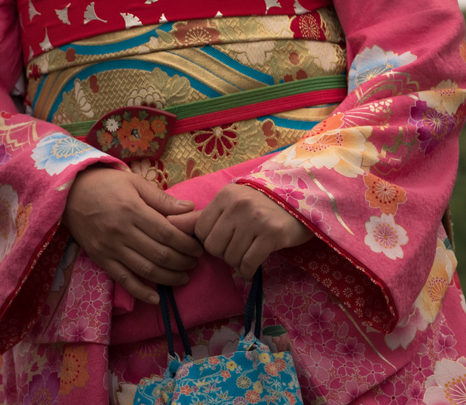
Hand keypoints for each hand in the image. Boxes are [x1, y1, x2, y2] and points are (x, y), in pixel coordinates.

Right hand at [62, 166, 202, 303]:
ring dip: (169, 278)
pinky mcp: (100, 259)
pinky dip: (141, 292)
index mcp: (132, 210)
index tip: (198, 248)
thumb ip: (161, 198)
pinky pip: (123, 280)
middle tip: (195, 263)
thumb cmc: (105, 184)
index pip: (167, 233)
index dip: (186, 244)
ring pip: (145, 270)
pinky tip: (156, 298)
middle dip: (182, 262)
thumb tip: (189, 209)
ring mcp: (110, 248)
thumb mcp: (134, 182)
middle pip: (160, 254)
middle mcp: (121, 231)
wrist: (69, 193)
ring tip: (184, 278)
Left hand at [168, 183, 310, 278]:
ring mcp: (256, 219)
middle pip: (214, 246)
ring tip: (247, 253)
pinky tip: (252, 265)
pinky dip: (247, 270)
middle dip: (222, 253)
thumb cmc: (260, 205)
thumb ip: (198, 216)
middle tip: (236, 248)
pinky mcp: (272, 234)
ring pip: (230, 257)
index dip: (209, 241)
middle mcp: (238, 205)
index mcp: (225, 196)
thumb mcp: (229, 204)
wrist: (299, 203)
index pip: (201, 231)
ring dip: (237, 262)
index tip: (224, 240)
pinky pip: (248, 264)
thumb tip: (166, 221)